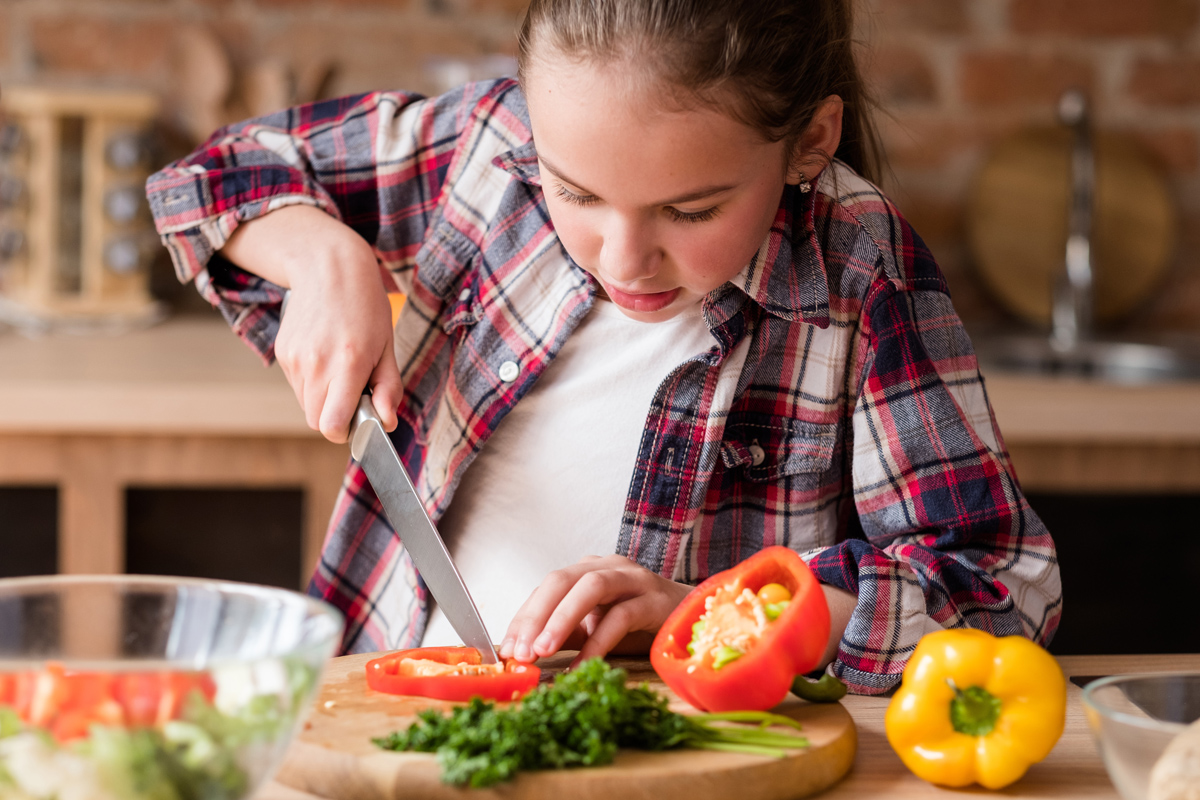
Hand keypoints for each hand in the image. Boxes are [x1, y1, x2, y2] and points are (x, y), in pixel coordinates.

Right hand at [222, 205, 402, 441]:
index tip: (359, 420)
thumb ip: (388, 388)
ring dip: (324, 398)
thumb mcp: (387, 345)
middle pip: (316, 421)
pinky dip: (312, 381)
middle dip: (336, 417)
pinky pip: (297, 384)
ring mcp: (294, 359)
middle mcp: (315, 364)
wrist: (328, 266)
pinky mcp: (282, 352)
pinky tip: (325, 354)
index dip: (345, 432)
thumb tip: (386, 422)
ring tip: (340, 367)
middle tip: (354, 392)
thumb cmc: (365, 306)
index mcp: (347, 364)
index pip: (330, 425)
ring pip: (306, 403)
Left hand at [498, 555, 693, 665]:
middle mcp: (608, 566)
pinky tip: (583, 666)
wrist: (690, 619)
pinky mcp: (654, 600)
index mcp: (587, 569)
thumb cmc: (638, 624)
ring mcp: (633, 579)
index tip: (507, 650)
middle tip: (522, 652)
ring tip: (544, 651)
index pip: (546, 588)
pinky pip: (621, 617)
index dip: (523, 618)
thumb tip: (523, 653)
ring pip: (590, 588)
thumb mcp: (594, 627)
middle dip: (536, 615)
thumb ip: (564, 634)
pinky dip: (598, 643)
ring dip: (562, 619)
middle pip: (562, 580)